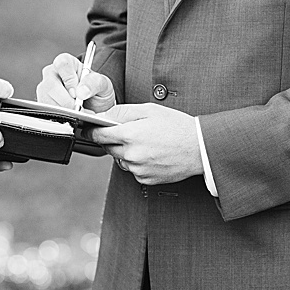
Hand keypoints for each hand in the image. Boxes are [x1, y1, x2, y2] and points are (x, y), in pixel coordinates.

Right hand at [37, 51, 115, 113]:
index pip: (62, 64)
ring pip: (46, 100)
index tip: (77, 93)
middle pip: (50, 85)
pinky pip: (46, 111)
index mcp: (68, 63)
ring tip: (77, 114)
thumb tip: (81, 91)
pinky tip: (70, 117)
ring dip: (63, 111)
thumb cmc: (96, 91)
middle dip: (66, 101)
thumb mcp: (103, 84)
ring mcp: (45, 89)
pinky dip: (59, 117)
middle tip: (79, 109)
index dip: (69, 79)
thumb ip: (94, 83)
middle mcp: (53, 74)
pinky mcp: (43, 103)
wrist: (95, 106)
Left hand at [87, 102, 201, 184]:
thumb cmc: (178, 127)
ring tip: (146, 143)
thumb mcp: (150, 110)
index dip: (92, 131)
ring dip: (126, 152)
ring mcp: (138, 169)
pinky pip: (133, 170)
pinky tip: (151, 154)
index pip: (98, 135)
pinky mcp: (145, 179)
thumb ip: (123, 112)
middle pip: (108, 148)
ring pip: (120, 160)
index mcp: (130, 135)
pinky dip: (137, 163)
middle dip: (113, 139)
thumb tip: (104, 115)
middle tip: (131, 132)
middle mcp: (131, 154)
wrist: (200, 148)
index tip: (90, 129)